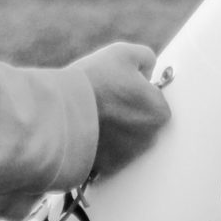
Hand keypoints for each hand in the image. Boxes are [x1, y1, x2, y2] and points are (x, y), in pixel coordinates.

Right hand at [72, 42, 170, 180]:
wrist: (61, 110)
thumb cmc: (95, 79)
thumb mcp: (124, 53)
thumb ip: (146, 58)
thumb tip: (148, 71)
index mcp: (159, 112)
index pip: (153, 100)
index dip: (136, 91)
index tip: (118, 87)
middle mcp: (150, 139)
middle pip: (141, 122)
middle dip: (127, 114)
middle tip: (105, 101)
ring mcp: (128, 157)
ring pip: (125, 140)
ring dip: (114, 131)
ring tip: (93, 115)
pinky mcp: (107, 168)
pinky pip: (107, 155)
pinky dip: (100, 146)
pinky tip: (86, 131)